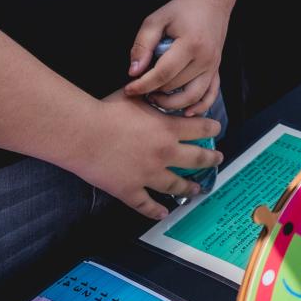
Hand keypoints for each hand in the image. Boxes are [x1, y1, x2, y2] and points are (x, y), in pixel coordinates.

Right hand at [68, 90, 222, 220]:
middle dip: (211, 159)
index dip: (212, 129)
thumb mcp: (137, 96)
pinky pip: (146, 205)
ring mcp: (148, 174)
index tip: (217, 130)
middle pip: (197, 159)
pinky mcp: (129, 190)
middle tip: (218, 159)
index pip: (201, 129)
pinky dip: (156, 210)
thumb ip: (153, 95)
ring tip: (197, 189)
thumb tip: (160, 87)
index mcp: (168, 129)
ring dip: (189, 187)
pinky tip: (164, 213)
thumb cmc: (106, 111)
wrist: (82, 133)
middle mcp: (164, 153)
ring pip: (176, 184)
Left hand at [125, 0, 232, 114]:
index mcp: (191, 44)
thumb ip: (143, 44)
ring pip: (192, 96)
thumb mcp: (156, 19)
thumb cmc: (181, 9)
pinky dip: (199, 106)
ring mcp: (214, 65)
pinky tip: (185, 112)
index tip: (129, 89)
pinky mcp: (217, 69)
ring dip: (172, 103)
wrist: (211, 1)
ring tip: (155, 98)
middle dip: (153, 91)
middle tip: (139, 90)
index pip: (163, 74)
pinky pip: (211, 94)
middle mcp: (205, 58)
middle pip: (175, 86)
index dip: (143, 85)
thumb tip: (133, 72)